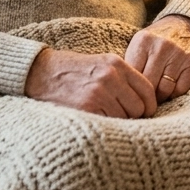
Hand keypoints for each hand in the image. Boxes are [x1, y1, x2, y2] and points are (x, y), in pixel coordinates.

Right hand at [24, 47, 156, 117]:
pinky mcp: (87, 108)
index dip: (148, 105)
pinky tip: (95, 120)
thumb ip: (123, 78)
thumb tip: (144, 101)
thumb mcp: (101, 63)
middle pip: (139, 107)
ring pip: (124, 118)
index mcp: (117, 65)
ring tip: (105, 117)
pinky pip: (108, 124)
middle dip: (133, 115)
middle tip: (121, 117)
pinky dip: (104, 126)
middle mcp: (111, 77)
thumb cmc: (73, 70)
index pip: (148, 90)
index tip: (144, 112)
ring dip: (118, 122)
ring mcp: (99, 93)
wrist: (41, 72)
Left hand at [125, 15, 189, 102]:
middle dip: (145, 95)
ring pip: (165, 90)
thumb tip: (123, 90)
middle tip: (143, 98)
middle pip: (149, 84)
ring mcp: (179, 54)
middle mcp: (162, 46)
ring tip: (156, 94)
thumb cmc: (156, 40)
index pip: (133, 75)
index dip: (131, 87)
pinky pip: (180, 90)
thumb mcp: (139, 44)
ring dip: (160, 96)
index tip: (131, 92)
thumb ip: (130, 64)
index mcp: (143, 41)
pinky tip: (171, 88)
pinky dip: (174, 93)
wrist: (185, 26)